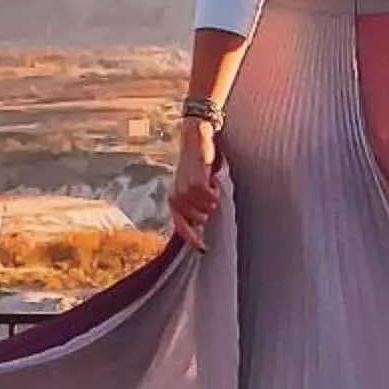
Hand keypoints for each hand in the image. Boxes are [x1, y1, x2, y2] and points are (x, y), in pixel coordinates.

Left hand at [168, 119, 220, 251]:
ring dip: (212, 197)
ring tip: (206, 182)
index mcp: (172, 201)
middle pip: (202, 220)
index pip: (181, 228)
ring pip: (209, 209)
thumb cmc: (192, 164)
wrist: (193, 139)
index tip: (204, 249)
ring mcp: (185, 193)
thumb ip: (190, 205)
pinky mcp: (196, 185)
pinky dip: (216, 189)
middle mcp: (176, 199)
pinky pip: (213, 198)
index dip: (193, 240)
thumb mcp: (186, 186)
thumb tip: (199, 227)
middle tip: (205, 191)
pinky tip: (210, 178)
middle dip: (208, 207)